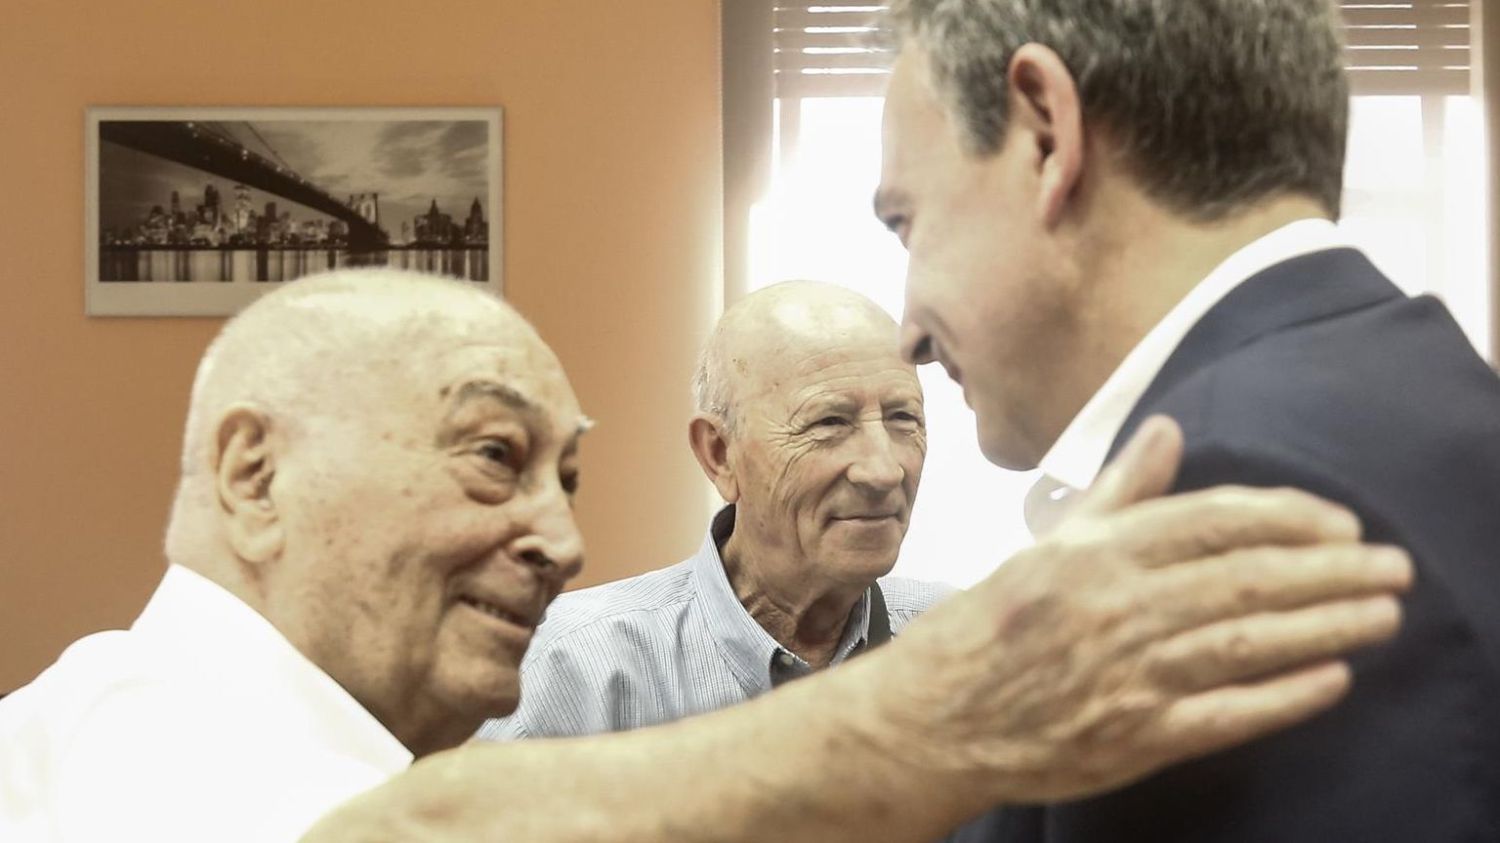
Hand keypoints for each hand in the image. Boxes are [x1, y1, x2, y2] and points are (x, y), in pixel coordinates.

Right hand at [881, 415, 1410, 805]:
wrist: (935, 718)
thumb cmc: (991, 627)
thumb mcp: (1048, 545)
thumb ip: (1118, 490)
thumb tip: (1169, 429)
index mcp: (1097, 552)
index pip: (1215, 521)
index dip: (1289, 518)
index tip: (1340, 523)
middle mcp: (1118, 607)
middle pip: (1248, 580)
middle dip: (1332, 571)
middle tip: (1392, 566)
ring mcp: (1129, 674)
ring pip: (1249, 642)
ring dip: (1327, 627)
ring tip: (1382, 616)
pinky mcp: (1136, 737)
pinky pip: (1227, 714)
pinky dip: (1284, 697)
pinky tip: (1332, 681)